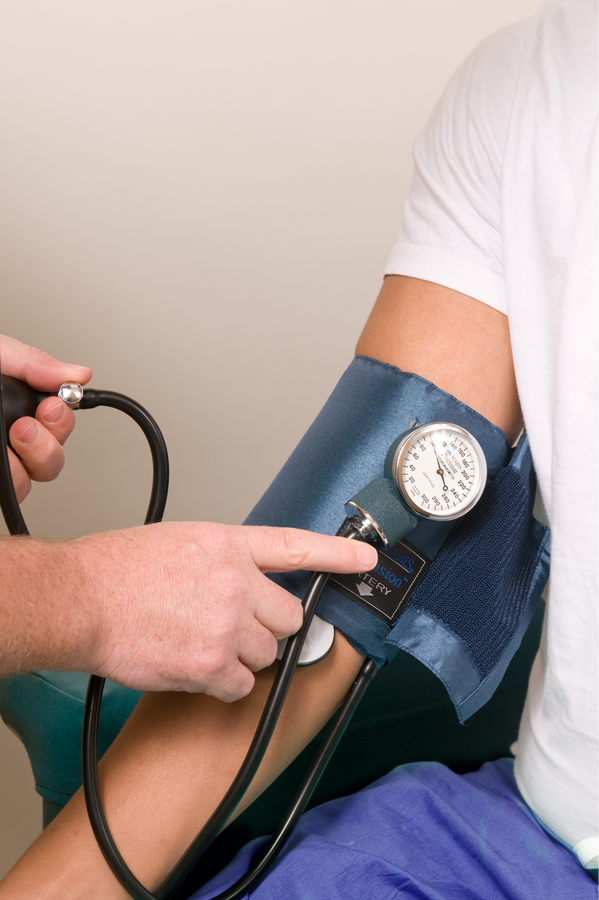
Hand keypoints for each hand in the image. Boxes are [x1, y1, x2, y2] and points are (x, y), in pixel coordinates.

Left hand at [1, 335, 91, 500]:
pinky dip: (9, 478)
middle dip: (47, 445)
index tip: (50, 407)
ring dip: (29, 462)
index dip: (62, 421)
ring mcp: (1, 461)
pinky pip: (11, 492)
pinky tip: (1, 455)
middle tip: (24, 427)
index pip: (59, 426)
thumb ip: (36, 363)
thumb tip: (81, 374)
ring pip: (32, 482)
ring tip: (10, 439)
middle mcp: (12, 439)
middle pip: (52, 462)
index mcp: (20, 409)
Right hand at [76, 521, 376, 699]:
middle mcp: (236, 582)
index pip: (296, 545)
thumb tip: (246, 583)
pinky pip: (242, 685)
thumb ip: (223, 560)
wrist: (79, 600)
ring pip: (267, 654)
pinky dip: (223, 684)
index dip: (338, 554)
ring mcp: (228, 624)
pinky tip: (193, 666)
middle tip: (234, 625)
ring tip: (200, 642)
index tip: (367, 559)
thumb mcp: (180, 541)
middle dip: (269, 626)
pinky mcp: (212, 664)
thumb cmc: (117, 570)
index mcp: (228, 545)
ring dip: (243, 655)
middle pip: (288, 617)